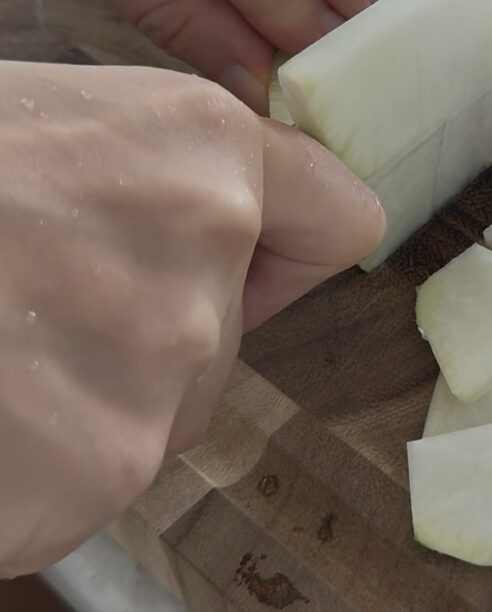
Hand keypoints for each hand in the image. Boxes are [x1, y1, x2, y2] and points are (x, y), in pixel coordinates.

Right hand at [0, 61, 384, 575]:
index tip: (252, 257)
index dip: (289, 248)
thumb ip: (165, 181)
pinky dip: (25, 472)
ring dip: (79, 405)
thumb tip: (230, 237)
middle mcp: (207, 250)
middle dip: (145, 335)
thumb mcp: (59, 129)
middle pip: (226, 338)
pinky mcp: (91, 474)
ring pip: (155, 415)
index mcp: (205, 149)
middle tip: (30, 303)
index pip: (339, 219)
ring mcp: (156, 370)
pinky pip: (84, 482)